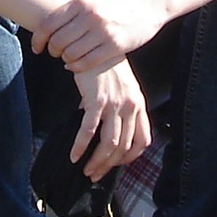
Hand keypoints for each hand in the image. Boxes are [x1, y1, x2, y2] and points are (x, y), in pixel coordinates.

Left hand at [32, 0, 170, 74]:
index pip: (48, 24)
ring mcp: (103, 32)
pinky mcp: (115, 46)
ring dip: (65, 59)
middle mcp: (90, 16)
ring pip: (71, 54)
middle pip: (58, 41)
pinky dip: (77, 67)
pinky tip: (76, 66)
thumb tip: (46, 23)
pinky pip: (87, 62)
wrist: (148, 3)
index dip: (38, 39)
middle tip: (54, 53)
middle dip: (52, 51)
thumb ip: (72, 10)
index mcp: (81, 2)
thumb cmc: (116, 3)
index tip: (36, 48)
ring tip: (67, 58)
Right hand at [69, 60, 150, 180]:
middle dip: (109, 165)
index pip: (142, 140)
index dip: (130, 158)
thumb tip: (102, 130)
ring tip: (85, 170)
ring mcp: (114, 104)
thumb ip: (118, 108)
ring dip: (97, 161)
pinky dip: (81, 146)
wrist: (92, 42)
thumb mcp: (120, 87)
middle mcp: (130, 106)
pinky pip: (89, 131)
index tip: (116, 165)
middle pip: (124, 146)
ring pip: (109, 143)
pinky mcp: (97, 100)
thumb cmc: (104, 65)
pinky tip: (74, 155)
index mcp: (138, 104)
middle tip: (94, 174)